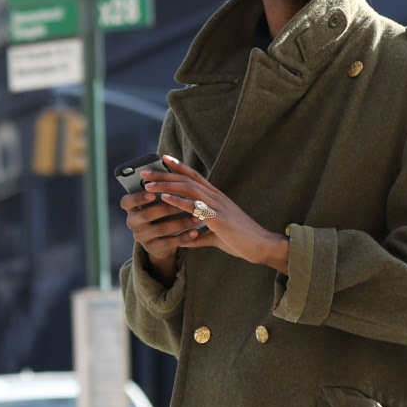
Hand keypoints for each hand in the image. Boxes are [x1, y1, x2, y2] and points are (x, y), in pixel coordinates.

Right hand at [123, 166, 203, 280]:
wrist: (161, 239)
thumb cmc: (160, 211)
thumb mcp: (155, 199)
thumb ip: (159, 183)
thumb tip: (167, 159)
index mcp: (131, 207)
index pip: (127, 201)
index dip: (137, 198)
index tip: (151, 193)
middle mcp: (132, 222)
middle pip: (146, 215)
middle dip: (166, 208)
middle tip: (183, 203)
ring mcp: (141, 237)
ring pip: (160, 229)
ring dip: (180, 223)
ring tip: (197, 217)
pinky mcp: (153, 248)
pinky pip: (169, 244)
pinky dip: (183, 237)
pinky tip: (195, 232)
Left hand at [139, 156, 289, 274]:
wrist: (262, 246)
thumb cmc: (242, 241)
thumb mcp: (217, 236)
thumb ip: (201, 236)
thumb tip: (188, 241)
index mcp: (217, 198)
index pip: (195, 177)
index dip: (179, 167)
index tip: (163, 159)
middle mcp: (216, 197)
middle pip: (186, 179)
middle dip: (164, 174)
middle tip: (144, 172)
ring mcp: (217, 206)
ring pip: (188, 189)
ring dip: (166, 185)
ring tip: (148, 184)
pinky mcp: (218, 218)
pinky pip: (195, 206)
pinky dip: (179, 200)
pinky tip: (165, 197)